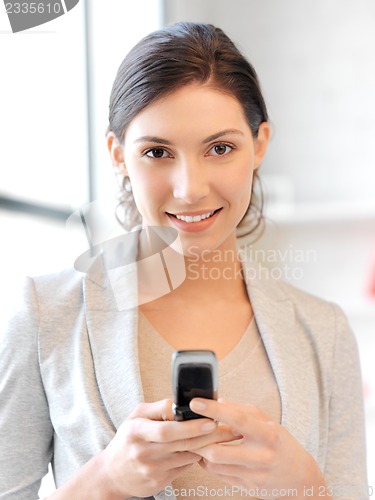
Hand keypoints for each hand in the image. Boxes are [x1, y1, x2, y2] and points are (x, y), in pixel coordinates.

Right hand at [99, 399, 238, 498]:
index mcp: (136, 432)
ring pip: (186, 456)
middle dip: (208, 436)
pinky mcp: (159, 483)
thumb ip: (159, 408)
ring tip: (225, 437)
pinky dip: (196, 457)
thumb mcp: (136, 416)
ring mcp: (152, 470)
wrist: (112, 473)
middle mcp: (144, 452)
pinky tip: (207, 449)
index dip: (190, 426)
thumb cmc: (127, 439)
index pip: (167, 430)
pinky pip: (183, 467)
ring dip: (207, 447)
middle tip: (228, 428)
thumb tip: (181, 402)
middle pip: (181, 444)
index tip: (210, 420)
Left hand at [190, 398, 326, 498]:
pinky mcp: (247, 487)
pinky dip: (208, 462)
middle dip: (199, 440)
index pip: (238, 419)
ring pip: (214, 465)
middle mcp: (261, 457)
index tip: (196, 403)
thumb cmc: (281, 443)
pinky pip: (218, 475)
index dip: (214, 410)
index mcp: (268, 434)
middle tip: (188, 426)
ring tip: (197, 439)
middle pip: (218, 452)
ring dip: (201, 451)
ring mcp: (254, 475)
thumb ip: (241, 410)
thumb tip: (217, 401)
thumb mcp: (267, 422)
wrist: (300, 478)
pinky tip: (208, 453)